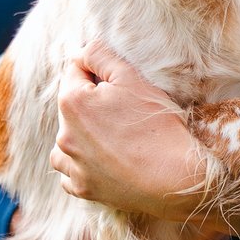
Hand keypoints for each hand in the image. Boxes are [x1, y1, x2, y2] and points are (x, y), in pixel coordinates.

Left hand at [52, 39, 210, 222]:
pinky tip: (103, 161)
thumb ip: (100, 55)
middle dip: (91, 103)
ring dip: (81, 135)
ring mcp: (72, 166)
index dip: (97, 71)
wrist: (176, 178)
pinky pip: (71, 172)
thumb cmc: (157, 125)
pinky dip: (82, 165)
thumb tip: (82, 50)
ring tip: (110, 135)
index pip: (74, 71)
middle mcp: (64, 136)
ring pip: (66, 141)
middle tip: (125, 109)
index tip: (119, 82)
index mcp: (72, 104)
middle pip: (72, 106)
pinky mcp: (83, 189)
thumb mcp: (132, 78)